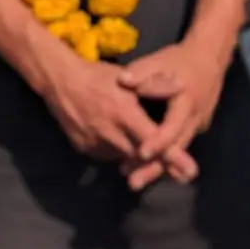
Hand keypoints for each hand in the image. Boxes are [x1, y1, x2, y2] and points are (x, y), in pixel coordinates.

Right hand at [43, 53, 192, 184]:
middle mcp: (109, 132)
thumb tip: (181, 87)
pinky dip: (117, 151)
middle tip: (180, 172)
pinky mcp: (83, 148)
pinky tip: (118, 139)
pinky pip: (107, 155)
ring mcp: (94, 142)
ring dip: (136, 156)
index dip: (172, 156)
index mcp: (123, 113)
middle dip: (159, 163)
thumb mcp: (127, 77)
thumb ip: (155, 85)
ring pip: (124, 158)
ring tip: (142, 145)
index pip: (154, 139)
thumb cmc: (97, 76)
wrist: (59, 81)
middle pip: (140, 156)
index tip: (190, 169)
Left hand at [117, 41, 221, 188]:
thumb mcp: (160, 61)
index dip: (157, 141)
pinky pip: (179, 145)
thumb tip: (123, 81)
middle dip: (155, 166)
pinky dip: (164, 156)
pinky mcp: (195, 127)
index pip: (172, 126)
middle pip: (176, 148)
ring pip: (178, 150)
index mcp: (186, 102)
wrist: (209, 58)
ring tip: (134, 180)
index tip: (141, 153)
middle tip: (133, 182)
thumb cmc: (180, 60)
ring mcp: (198, 125)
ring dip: (158, 166)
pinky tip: (145, 165)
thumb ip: (141, 72)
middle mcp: (195, 118)